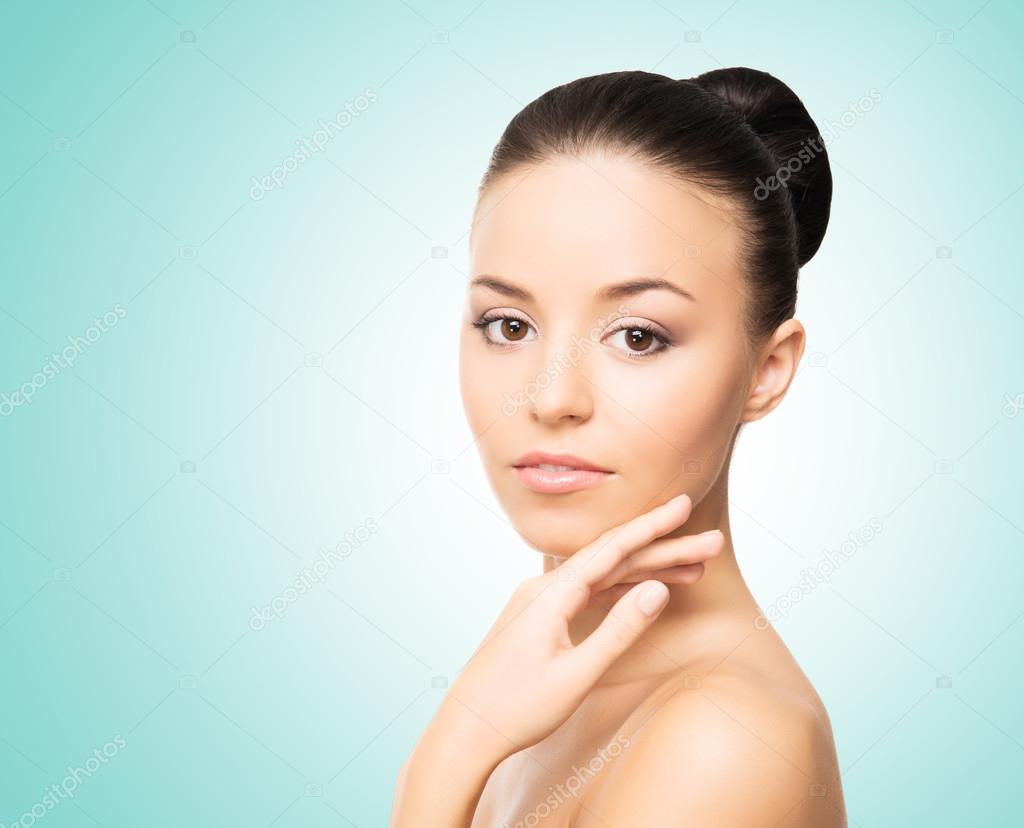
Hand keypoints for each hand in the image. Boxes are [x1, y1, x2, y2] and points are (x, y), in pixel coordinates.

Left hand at [438, 492, 723, 761]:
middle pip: (614, 560)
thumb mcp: (576, 675)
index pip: (612, 549)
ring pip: (604, 577)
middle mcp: (544, 588)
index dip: (653, 527)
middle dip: (664, 550)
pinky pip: (588, 594)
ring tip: (694, 570)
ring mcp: (541, 602)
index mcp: (550, 594)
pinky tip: (649, 590)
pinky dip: (621, 592)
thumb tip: (657, 590)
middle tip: (711, 543)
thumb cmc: (516, 708)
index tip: (684, 505)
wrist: (464, 730)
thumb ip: (619, 631)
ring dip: (647, 572)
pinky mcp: (541, 619)